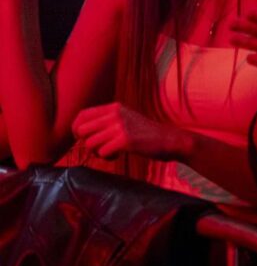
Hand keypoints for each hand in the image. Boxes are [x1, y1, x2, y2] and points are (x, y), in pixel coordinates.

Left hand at [72, 102, 191, 160]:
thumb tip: (79, 130)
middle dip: (86, 142)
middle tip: (99, 147)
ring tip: (111, 152)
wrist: (170, 139)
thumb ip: (106, 120)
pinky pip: (102, 152)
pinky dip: (108, 157)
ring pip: (90, 143)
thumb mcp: (125, 118)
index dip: (76, 129)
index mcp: (114, 107)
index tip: (82, 138)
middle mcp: (115, 114)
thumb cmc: (145, 133)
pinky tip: (118, 155)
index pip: (82, 115)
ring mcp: (120, 126)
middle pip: (81, 130)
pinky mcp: (125, 140)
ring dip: (98, 152)